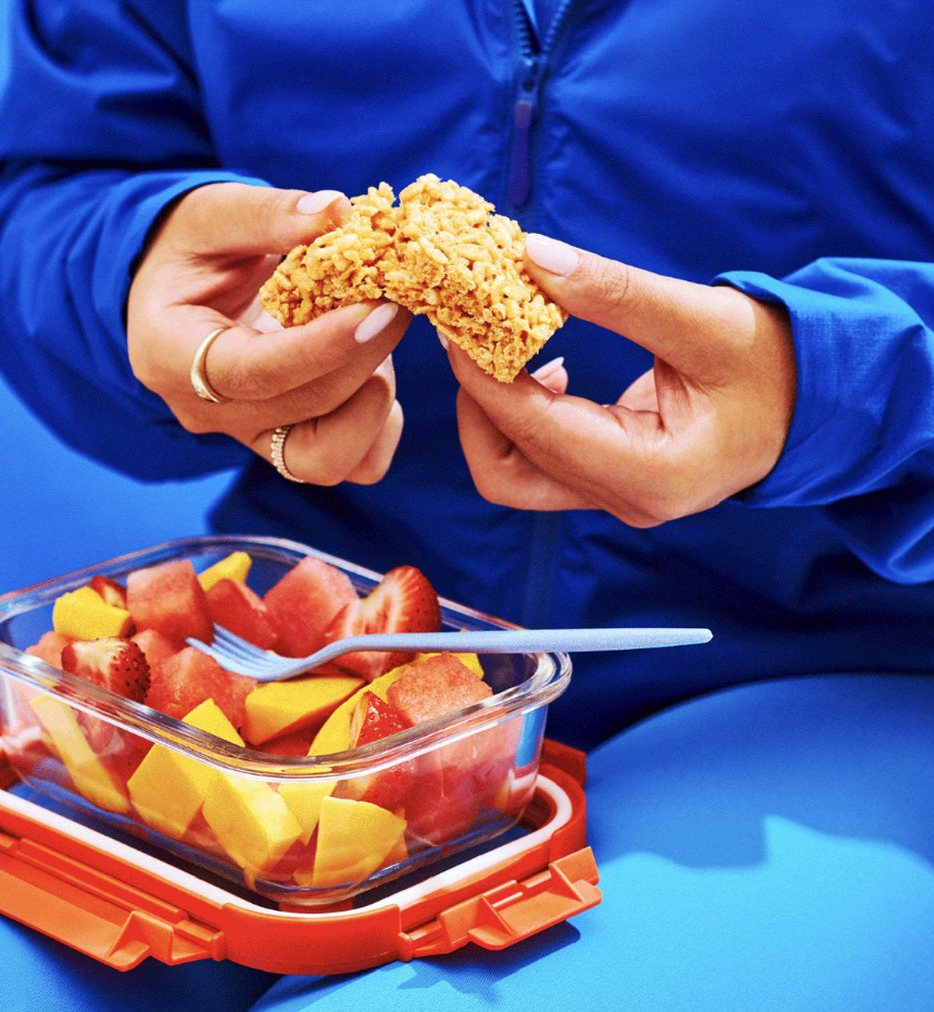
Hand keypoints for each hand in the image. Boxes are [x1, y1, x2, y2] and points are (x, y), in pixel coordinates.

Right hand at [127, 183, 410, 483]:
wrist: (184, 293)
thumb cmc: (192, 249)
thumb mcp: (212, 214)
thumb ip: (268, 214)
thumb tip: (338, 211)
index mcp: (170, 354)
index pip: (253, 371)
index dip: (323, 348)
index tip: (378, 309)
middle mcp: (208, 411)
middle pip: (303, 408)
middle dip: (365, 356)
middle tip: (400, 300)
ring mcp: (250, 437)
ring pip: (328, 457)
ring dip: (373, 401)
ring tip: (378, 337)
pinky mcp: (288, 448)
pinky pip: (351, 462)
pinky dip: (379, 425)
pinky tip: (378, 371)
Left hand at [448, 235, 796, 524]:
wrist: (813, 401)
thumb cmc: (775, 363)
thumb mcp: (704, 319)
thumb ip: (615, 292)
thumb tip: (530, 255)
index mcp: (653, 476)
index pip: (537, 433)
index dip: (483, 377)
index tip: (453, 321)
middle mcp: (626, 501)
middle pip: (505, 471)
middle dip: (476, 402)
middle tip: (472, 333)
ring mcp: (614, 498)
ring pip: (514, 472)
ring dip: (493, 409)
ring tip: (507, 342)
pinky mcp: (608, 481)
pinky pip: (539, 458)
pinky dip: (520, 412)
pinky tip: (540, 364)